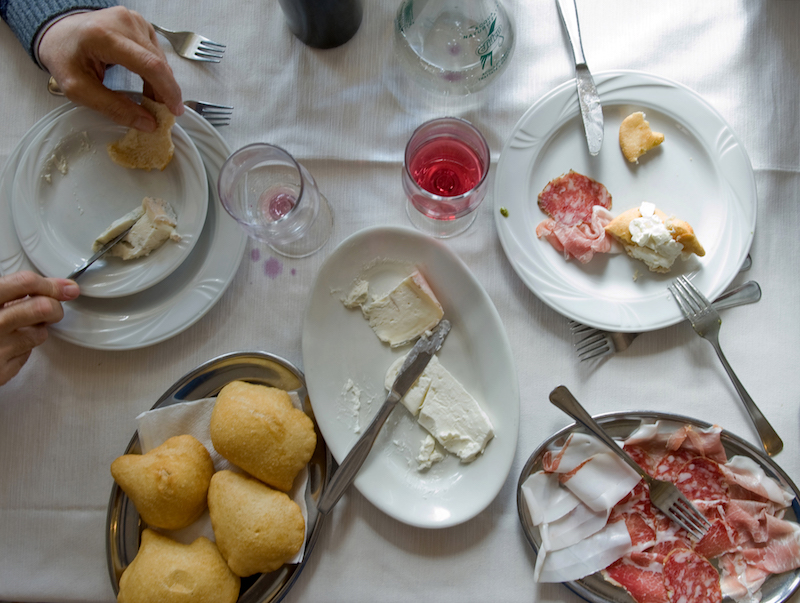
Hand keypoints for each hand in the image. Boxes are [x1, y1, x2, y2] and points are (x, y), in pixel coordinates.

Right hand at [0, 272, 79, 385]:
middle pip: (42, 307)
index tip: (65, 287)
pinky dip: (23, 348)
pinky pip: (26, 355)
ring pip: (40, 334)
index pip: (24, 282)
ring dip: (38, 329)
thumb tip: (46, 286)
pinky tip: (8, 345)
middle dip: (54, 307)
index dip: (50, 283)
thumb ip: (7, 292)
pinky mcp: (1, 372)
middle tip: (52, 308)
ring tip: (20, 327)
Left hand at [38, 6, 183, 131]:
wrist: (59, 32)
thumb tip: (148, 123)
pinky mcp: (139, 23)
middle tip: (163, 112)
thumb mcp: (79, 89)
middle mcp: (123, 23)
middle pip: (159, 62)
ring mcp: (133, 20)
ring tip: (151, 99)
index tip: (174, 111)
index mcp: (104, 36)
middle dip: (165, 91)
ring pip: (161, 59)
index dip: (167, 90)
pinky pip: (157, 52)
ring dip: (161, 83)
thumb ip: (113, 107)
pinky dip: (156, 71)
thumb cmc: (65, 57)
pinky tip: (146, 81)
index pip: (149, 64)